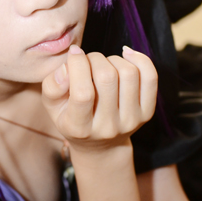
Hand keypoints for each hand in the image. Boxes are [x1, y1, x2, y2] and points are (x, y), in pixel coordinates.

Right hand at [42, 45, 157, 149]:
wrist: (100, 145)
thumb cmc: (72, 119)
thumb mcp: (53, 107)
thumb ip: (52, 85)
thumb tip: (68, 64)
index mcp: (80, 128)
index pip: (83, 93)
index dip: (78, 66)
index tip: (74, 54)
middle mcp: (108, 127)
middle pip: (107, 78)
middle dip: (95, 58)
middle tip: (88, 61)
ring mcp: (130, 121)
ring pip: (128, 73)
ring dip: (113, 59)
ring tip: (103, 65)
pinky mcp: (147, 113)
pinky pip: (150, 77)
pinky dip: (139, 59)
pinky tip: (126, 55)